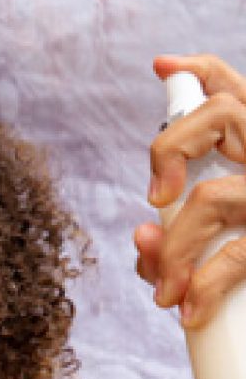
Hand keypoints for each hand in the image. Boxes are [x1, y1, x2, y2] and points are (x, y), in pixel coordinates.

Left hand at [134, 54, 245, 328]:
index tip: (160, 67)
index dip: (201, 70)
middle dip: (168, 151)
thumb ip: (186, 227)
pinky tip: (189, 311)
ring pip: (214, 197)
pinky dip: (205, 286)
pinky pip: (239, 255)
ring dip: (174, 249)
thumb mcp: (229, 231)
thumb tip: (142, 234)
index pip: (238, 88)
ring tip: (163, 292)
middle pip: (221, 116)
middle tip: (152, 203)